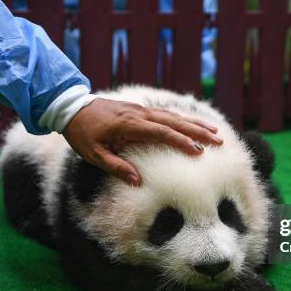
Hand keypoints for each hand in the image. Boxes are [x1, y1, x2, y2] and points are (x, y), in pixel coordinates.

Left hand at [63, 98, 222, 184]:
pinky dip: (183, 119)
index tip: (198, 151)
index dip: (181, 141)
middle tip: (219, 140)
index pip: (162, 133)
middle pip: (174, 121)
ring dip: (195, 123)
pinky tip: (194, 125)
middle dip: (198, 131)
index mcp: (129, 126)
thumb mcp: (94, 155)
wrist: (72, 108)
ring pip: (173, 115)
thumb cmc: (82, 134)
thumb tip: (138, 182)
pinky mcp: (141, 110)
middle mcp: (140, 114)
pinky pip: (166, 114)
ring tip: (215, 132)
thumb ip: (116, 167)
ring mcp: (141, 110)